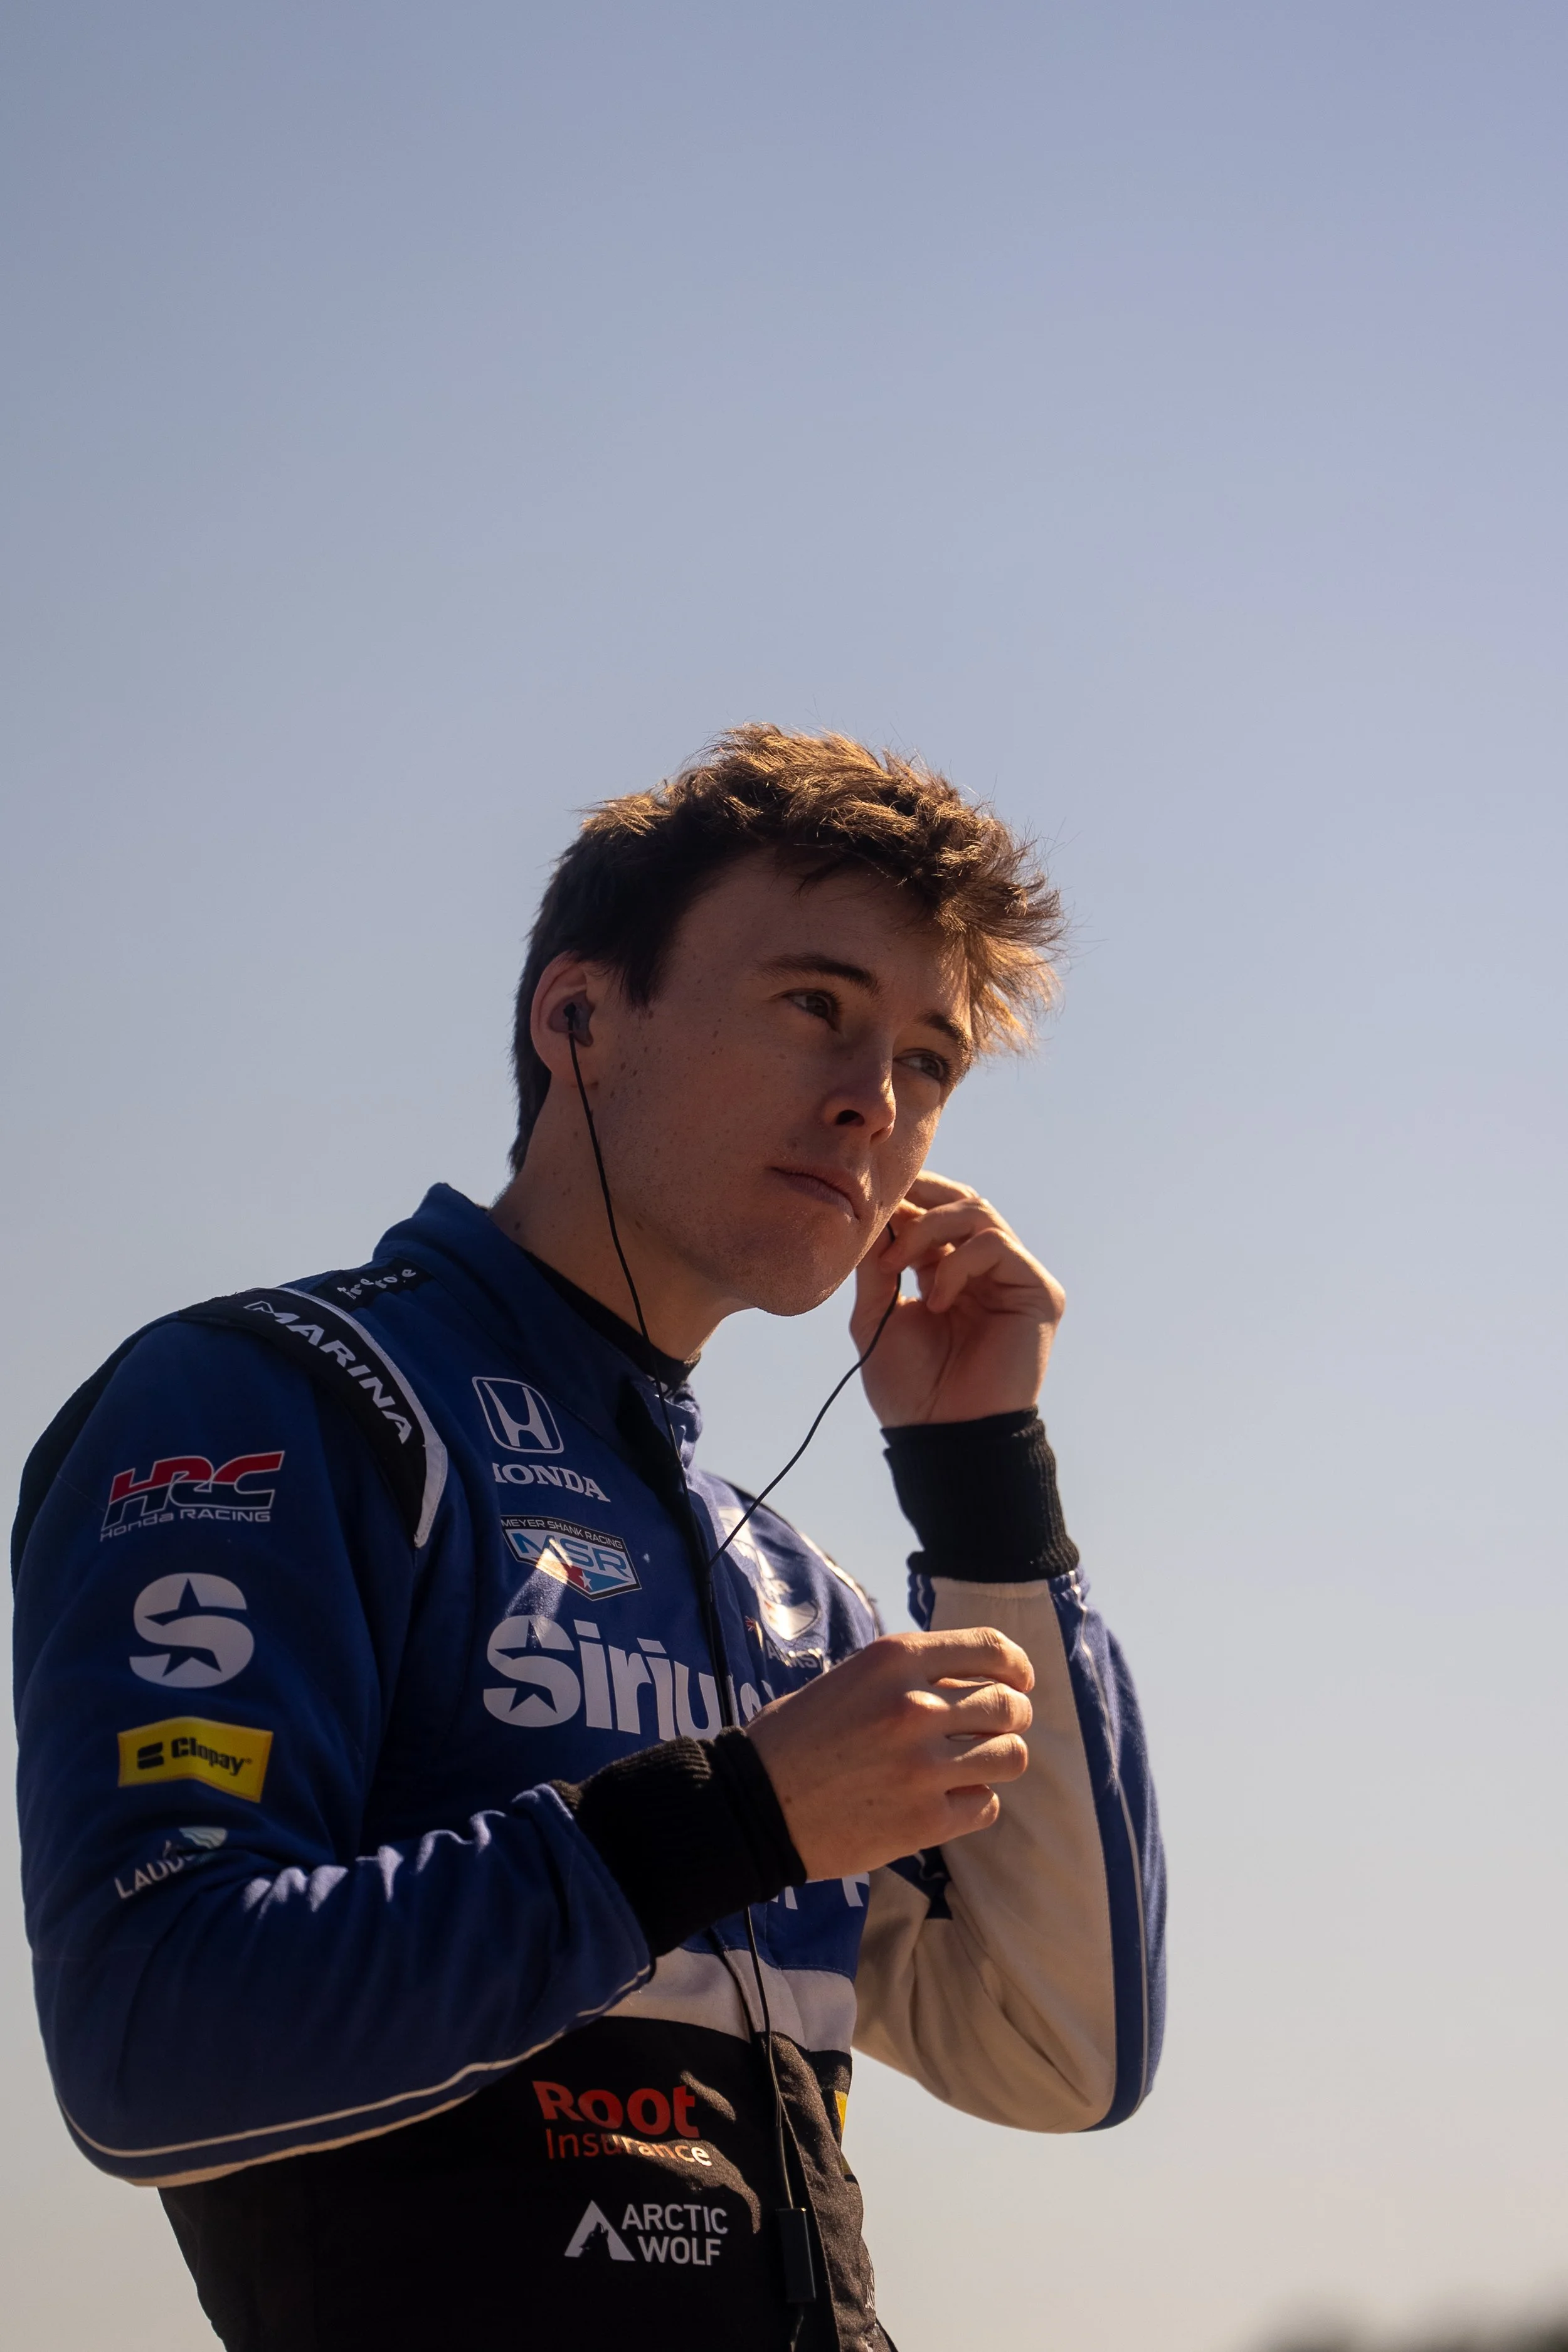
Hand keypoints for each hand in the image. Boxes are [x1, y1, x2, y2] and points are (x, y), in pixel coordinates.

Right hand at [744, 1628, 1033, 1878]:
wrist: (752, 1805)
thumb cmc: (795, 1738)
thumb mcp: (850, 1679)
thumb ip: (909, 1676)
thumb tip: (971, 1682)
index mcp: (894, 1659)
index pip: (990, 1650)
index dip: (1016, 1666)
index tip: (1019, 1680)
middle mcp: (915, 1706)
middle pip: (1009, 1705)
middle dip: (1013, 1716)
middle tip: (998, 1728)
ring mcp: (924, 1765)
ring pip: (1011, 1755)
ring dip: (1000, 1759)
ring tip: (975, 1765)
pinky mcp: (925, 1820)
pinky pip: (986, 1805)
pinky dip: (975, 1803)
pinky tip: (947, 1801)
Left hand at [851, 1174, 1064, 1425]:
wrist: (942, 1434)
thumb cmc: (910, 1387)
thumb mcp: (876, 1314)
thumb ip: (875, 1263)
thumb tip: (871, 1211)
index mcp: (948, 1272)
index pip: (935, 1211)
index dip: (905, 1198)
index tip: (867, 1201)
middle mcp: (985, 1270)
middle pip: (962, 1201)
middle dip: (920, 1195)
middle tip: (884, 1207)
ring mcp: (1014, 1278)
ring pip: (979, 1213)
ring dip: (929, 1228)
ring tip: (899, 1264)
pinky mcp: (1038, 1292)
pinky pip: (997, 1246)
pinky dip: (958, 1262)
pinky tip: (936, 1300)